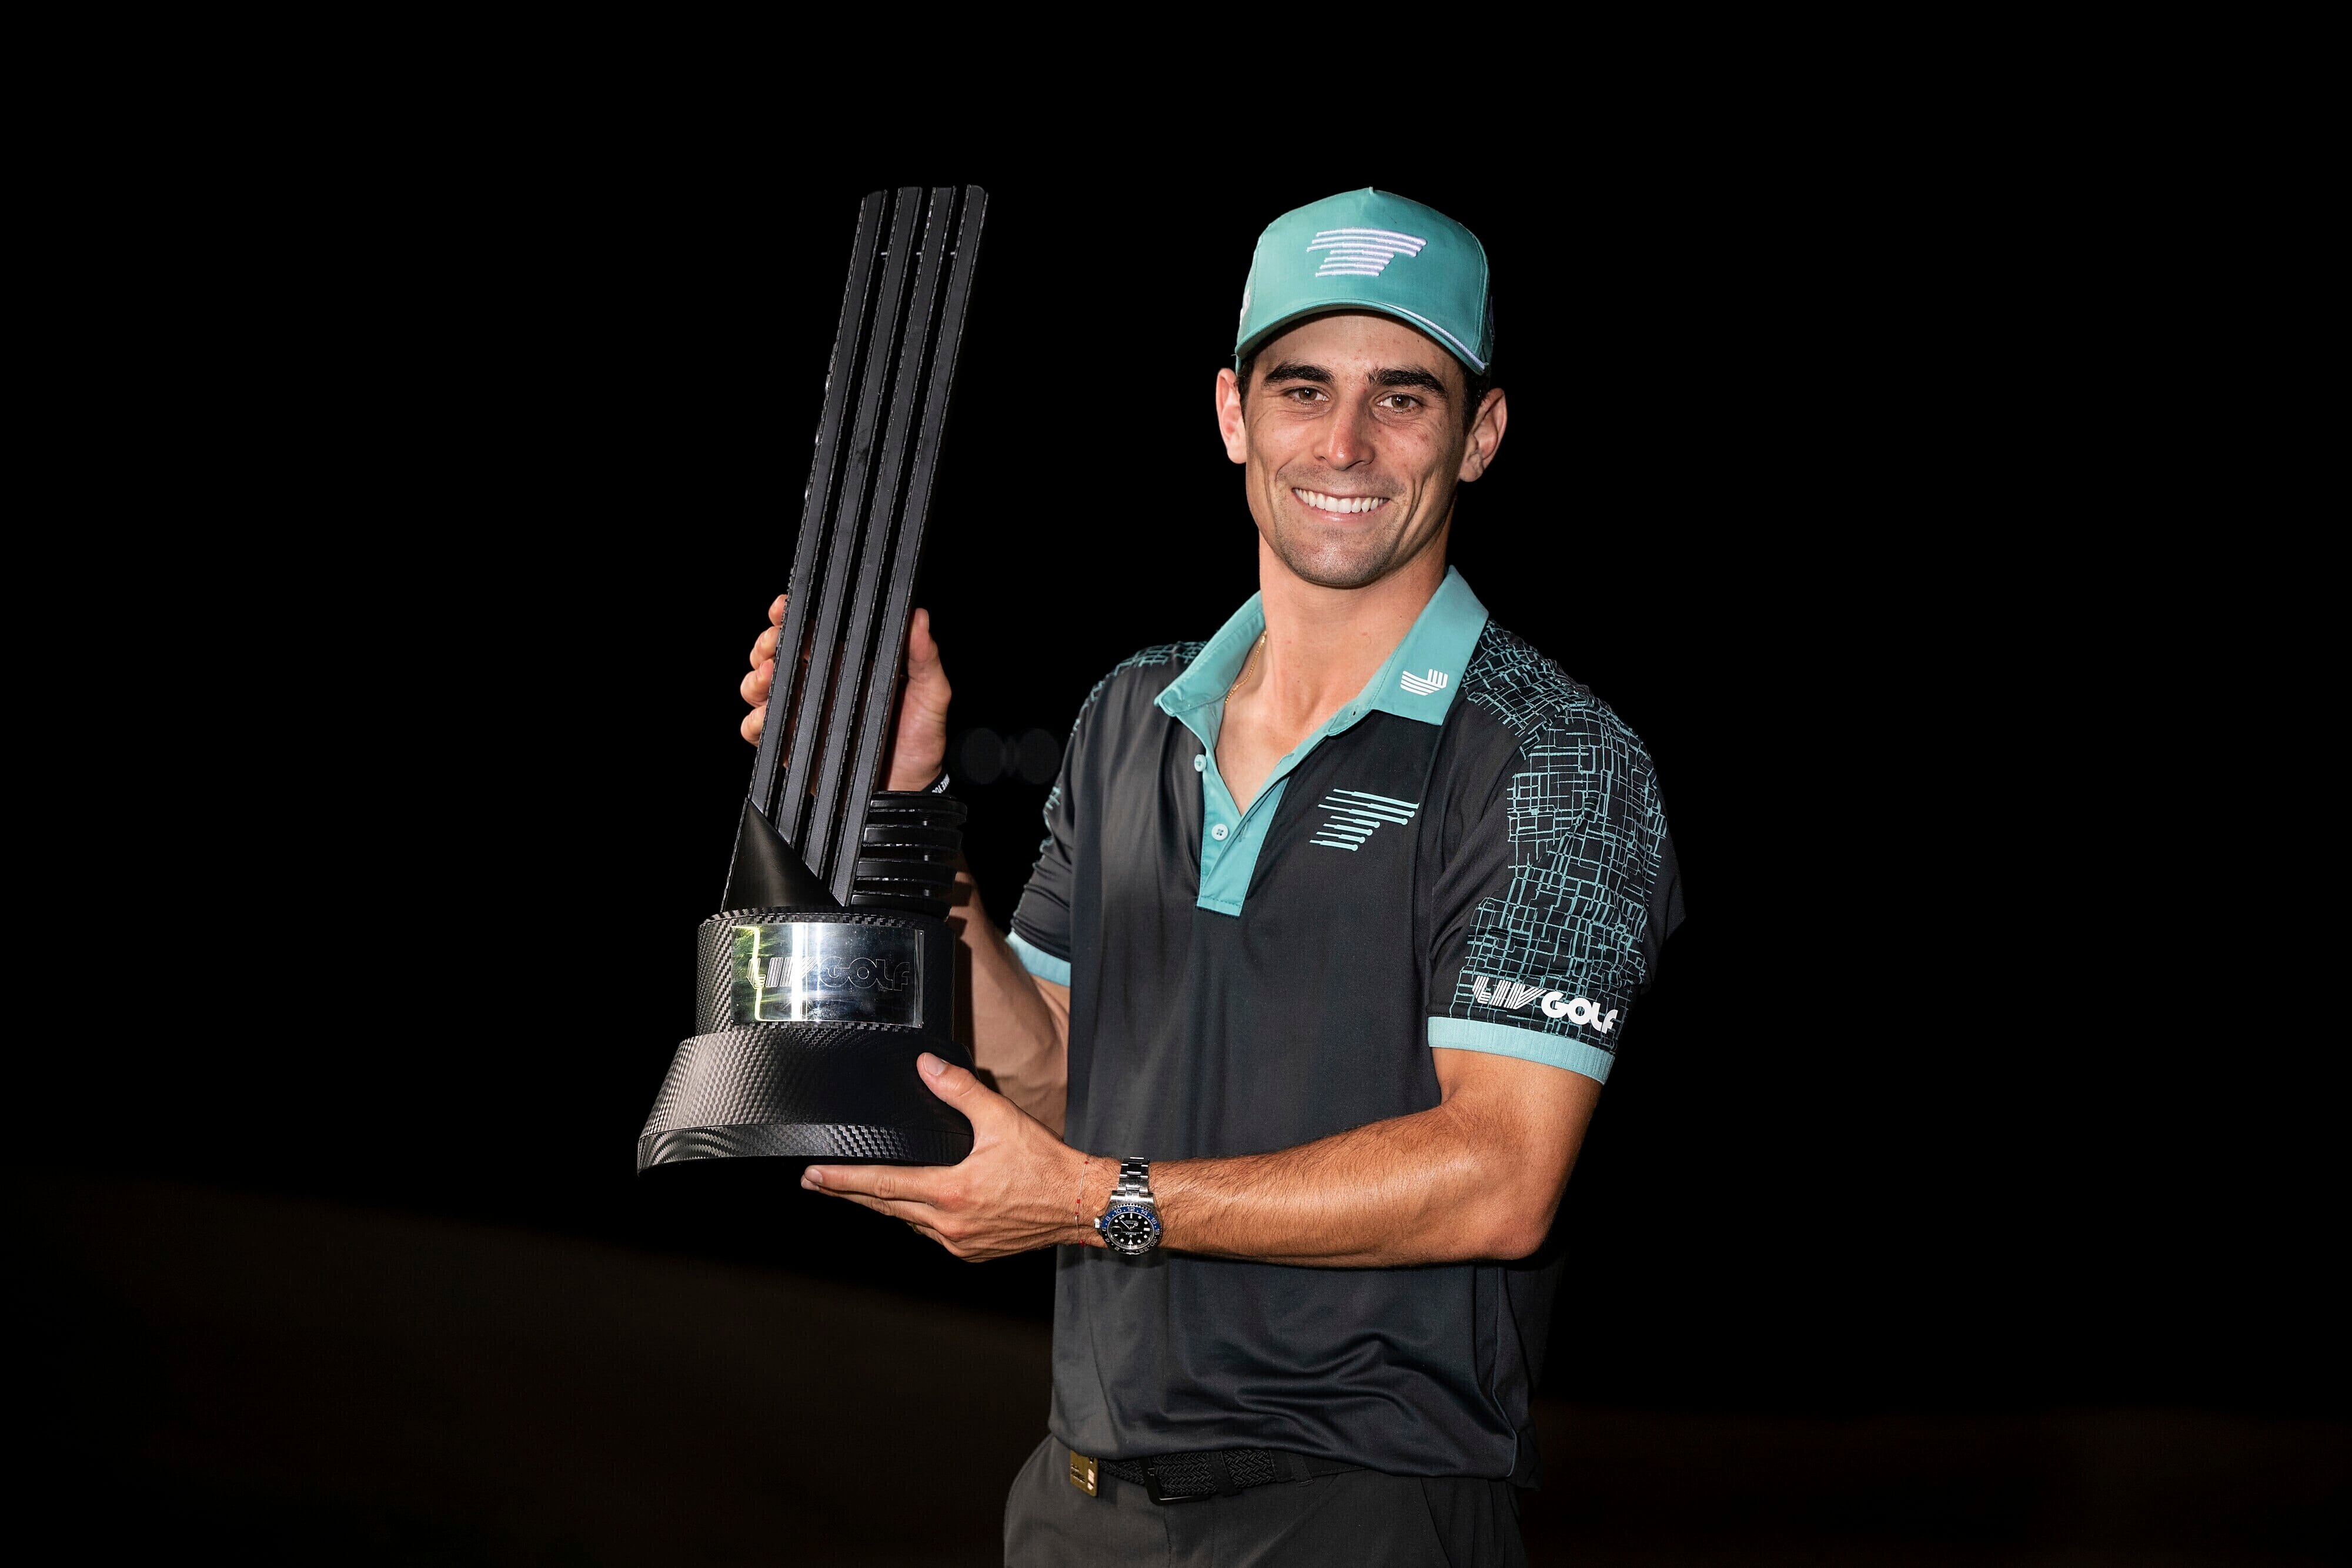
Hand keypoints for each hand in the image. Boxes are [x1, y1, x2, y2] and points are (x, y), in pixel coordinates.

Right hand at [740, 596, 951, 791]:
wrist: (909, 789)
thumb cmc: (920, 741)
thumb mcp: (931, 694)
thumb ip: (924, 656)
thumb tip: (918, 618)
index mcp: (848, 665)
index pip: (811, 631)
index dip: (791, 615)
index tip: (784, 608)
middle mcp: (820, 686)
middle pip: (776, 654)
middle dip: (767, 644)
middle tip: (773, 645)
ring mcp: (801, 714)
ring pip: (760, 687)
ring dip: (755, 679)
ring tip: (767, 678)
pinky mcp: (790, 744)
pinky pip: (758, 730)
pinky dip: (754, 721)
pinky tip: (766, 718)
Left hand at [801, 1053, 1107, 1259]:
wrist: (1081, 1203)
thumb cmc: (1046, 1164)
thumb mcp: (1001, 1118)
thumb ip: (960, 1090)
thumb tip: (926, 1068)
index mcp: (951, 1192)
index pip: (883, 1185)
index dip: (844, 1179)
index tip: (814, 1176)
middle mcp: (950, 1224)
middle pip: (885, 1208)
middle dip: (849, 1193)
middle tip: (815, 1184)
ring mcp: (961, 1242)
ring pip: (909, 1223)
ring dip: (884, 1206)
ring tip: (862, 1191)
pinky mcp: (974, 1251)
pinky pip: (934, 1234)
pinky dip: (919, 1219)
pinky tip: (916, 1207)